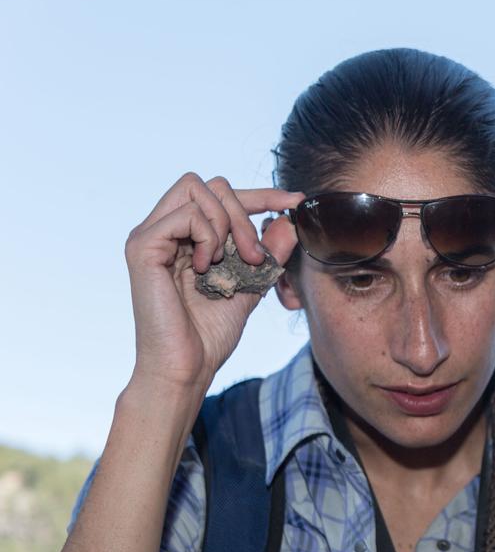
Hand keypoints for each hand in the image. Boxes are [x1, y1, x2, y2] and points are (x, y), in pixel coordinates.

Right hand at [123, 173, 302, 393]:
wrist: (187, 367)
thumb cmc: (210, 334)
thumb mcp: (251, 284)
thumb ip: (267, 253)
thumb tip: (290, 221)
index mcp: (185, 237)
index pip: (221, 196)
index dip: (262, 194)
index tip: (296, 202)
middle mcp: (163, 229)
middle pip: (211, 184)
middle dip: (246, 211)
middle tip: (255, 255)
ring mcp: (150, 235)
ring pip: (197, 189)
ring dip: (229, 223)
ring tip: (233, 262)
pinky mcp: (142, 246)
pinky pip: (187, 215)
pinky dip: (209, 237)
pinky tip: (208, 267)